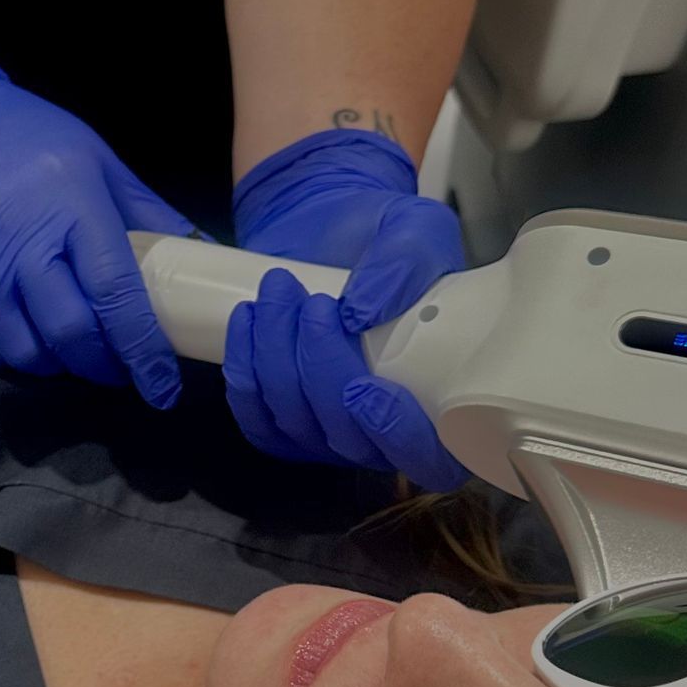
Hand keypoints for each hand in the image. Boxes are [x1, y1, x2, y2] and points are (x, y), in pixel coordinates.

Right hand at [0, 60, 194, 404]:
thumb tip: (200, 256)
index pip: (115, 295)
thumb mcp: (95, 161)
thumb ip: (145, 215)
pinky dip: (20, 354)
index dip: (144, 349)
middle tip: (122, 366)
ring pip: (28, 353)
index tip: (164, 384)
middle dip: (106, 364)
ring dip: (63, 364)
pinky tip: (35, 335)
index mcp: (70, 205)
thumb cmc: (24, 138)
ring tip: (78, 350)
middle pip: (72, 333)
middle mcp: (18, 243)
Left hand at [227, 128, 466, 484]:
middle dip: (319, 370)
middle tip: (313, 303)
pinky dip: (245, 369)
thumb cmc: (390, 241)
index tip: (365, 388)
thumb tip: (360, 312)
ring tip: (279, 289)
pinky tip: (248, 319)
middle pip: (346, 438)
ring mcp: (328, 435)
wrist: (334, 232)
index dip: (396, 436)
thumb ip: (406, 263)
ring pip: (295, 423)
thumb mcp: (417, 229)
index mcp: (442, 404)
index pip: (428, 457)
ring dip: (277, 358)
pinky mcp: (280, 420)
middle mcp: (386, 435)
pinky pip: (255, 417)